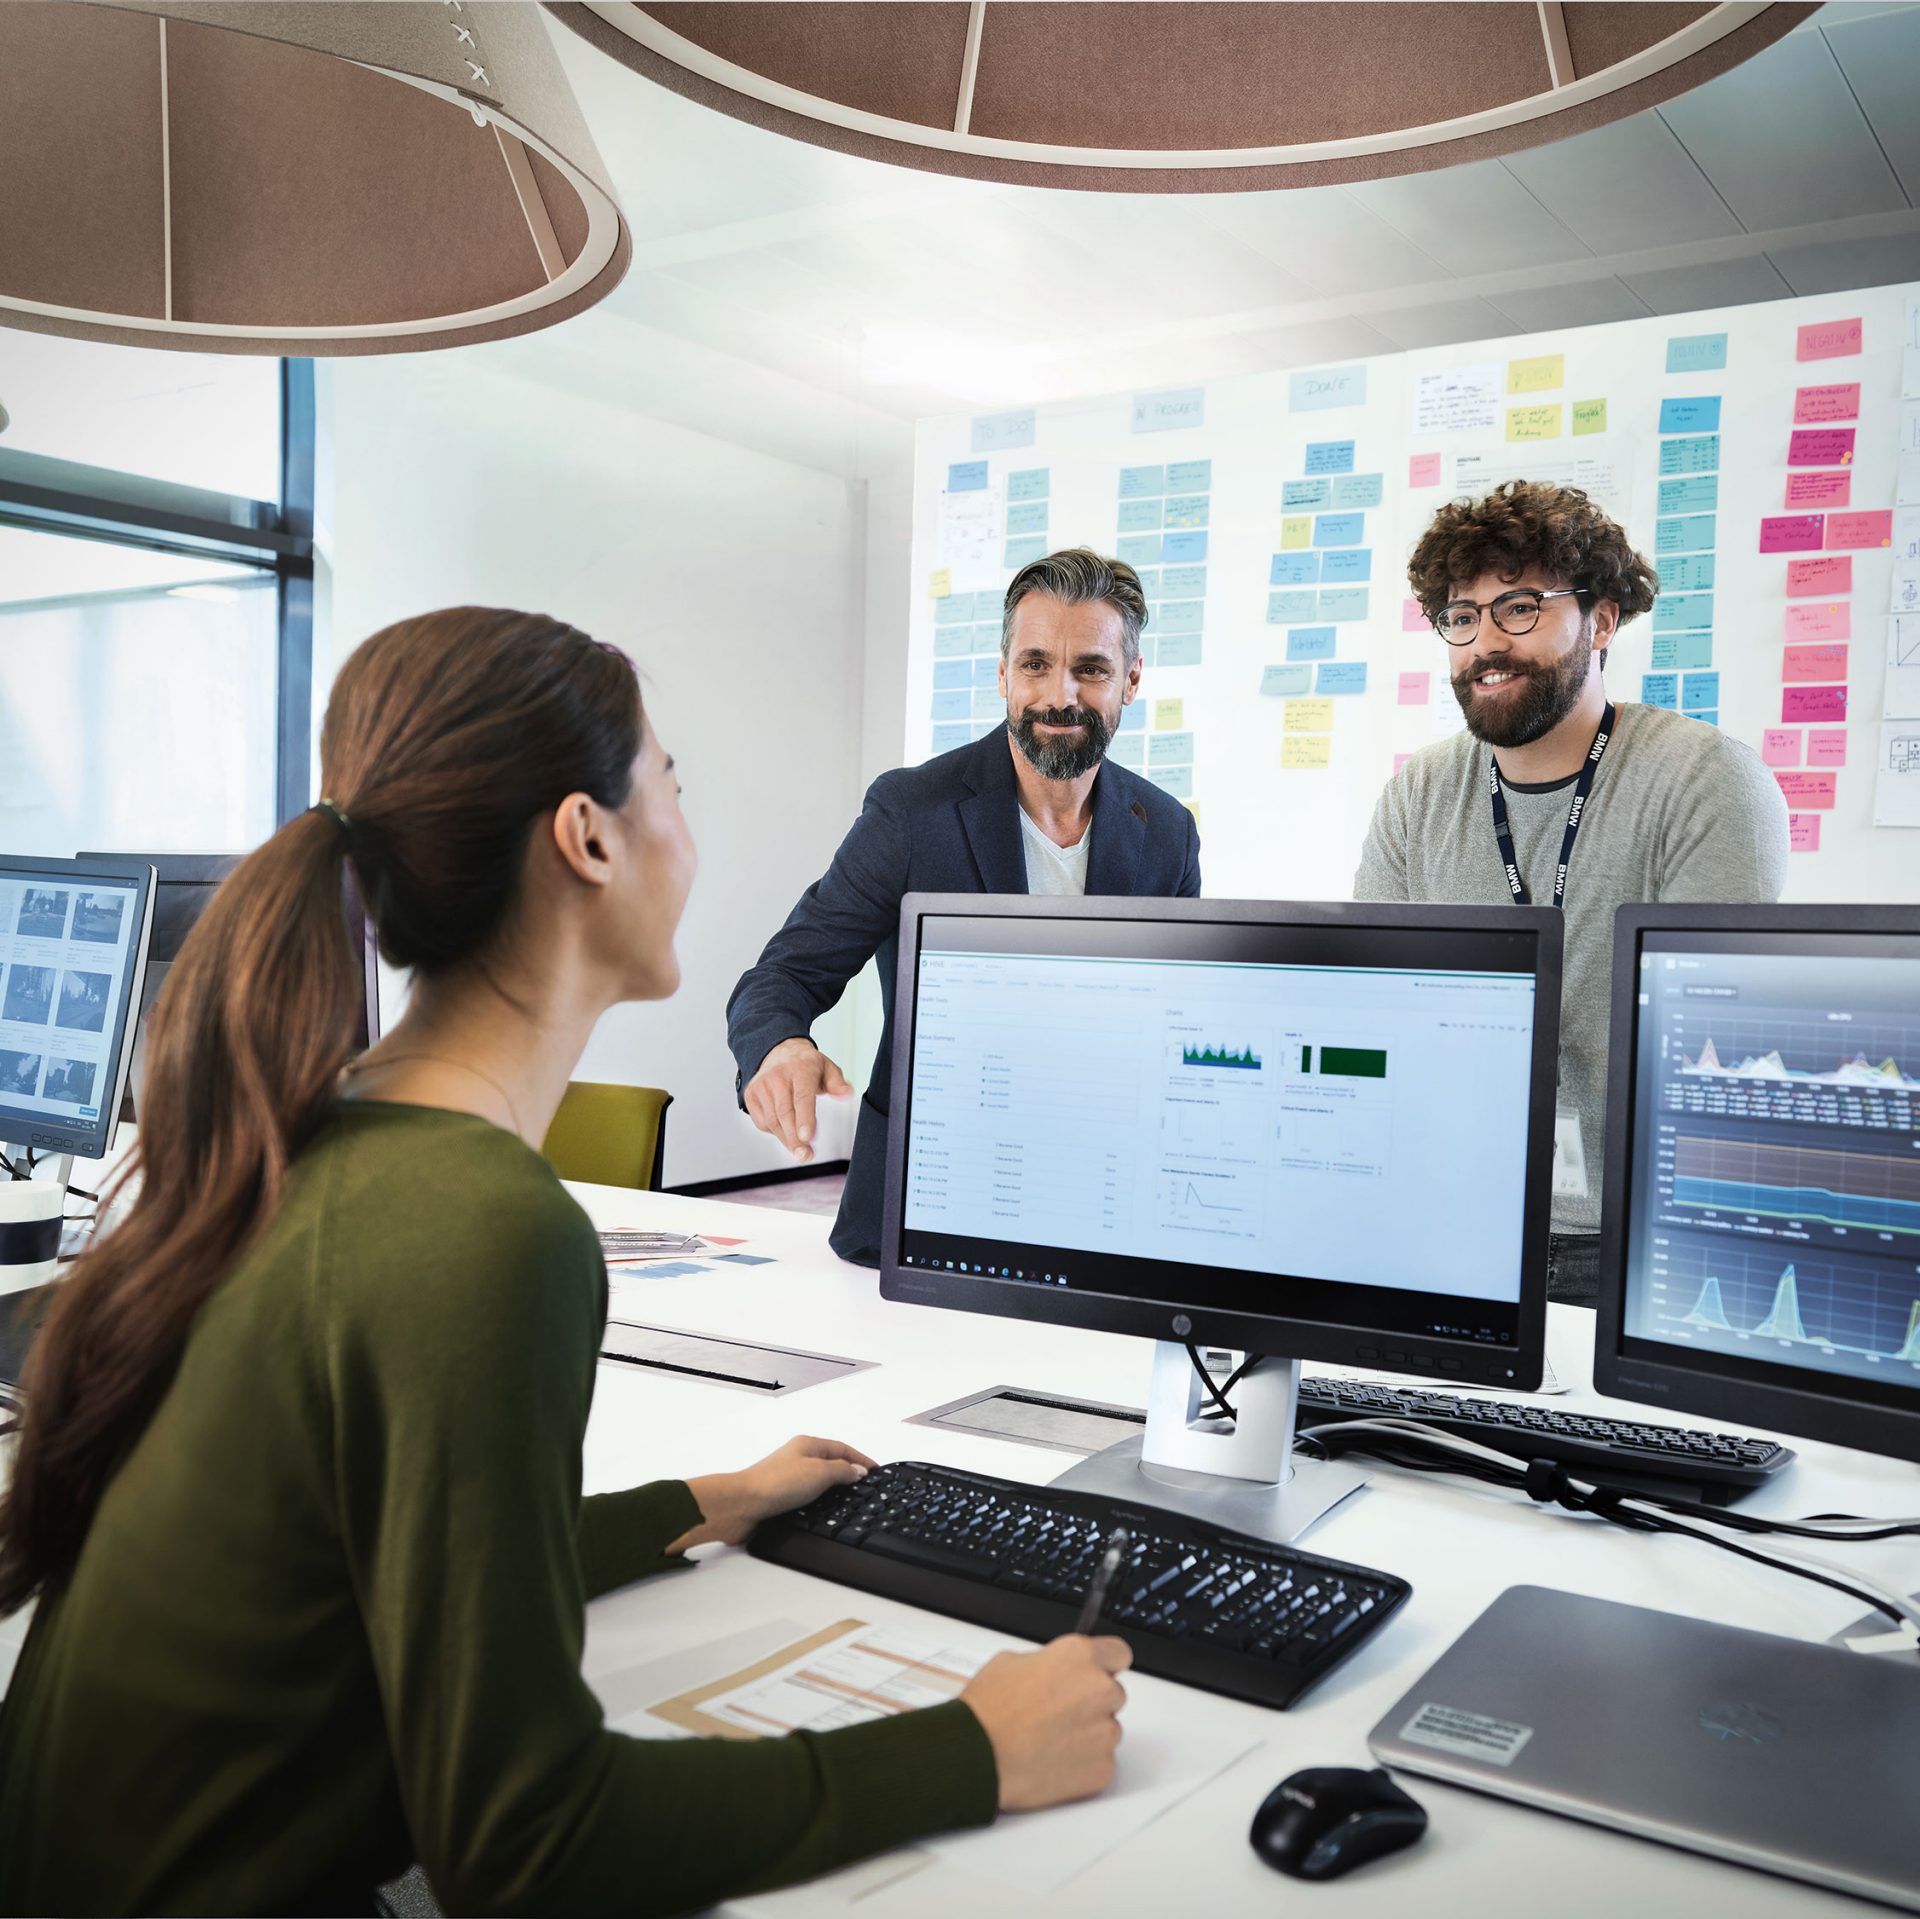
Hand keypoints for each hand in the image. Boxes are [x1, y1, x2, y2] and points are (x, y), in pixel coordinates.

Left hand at [675, 1435, 877, 1550]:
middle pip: (830, 1462)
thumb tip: (858, 1471)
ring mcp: (788, 1479)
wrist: (742, 1505)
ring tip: (849, 1497)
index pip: (842, 1449)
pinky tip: (823, 1511)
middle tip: (866, 1482)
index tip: (875, 1468)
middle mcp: (797, 1459)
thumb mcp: (819, 1472)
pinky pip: (807, 1497)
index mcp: (807, 1445)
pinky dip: (819, 1502)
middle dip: (848, 1471)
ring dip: (833, 1488)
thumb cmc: (774, 1483)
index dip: (861, 1459)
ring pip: (818, 1481)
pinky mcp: (780, 1498)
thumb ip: (842, 1471)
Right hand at [743, 1038, 852, 1161]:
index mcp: (800, 1069)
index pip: (802, 1097)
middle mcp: (777, 1076)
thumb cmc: (805, 1065)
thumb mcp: (827, 1068)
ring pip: (772, 1121)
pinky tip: (785, 1132)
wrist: (778, 1051)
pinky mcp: (751, 1095)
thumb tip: (846, 1094)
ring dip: (786, 1140)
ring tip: (800, 1151)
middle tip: (805, 1156)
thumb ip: (837, 1083)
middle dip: (795, 1139)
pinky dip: (774, 1132)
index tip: (807, 1137)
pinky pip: (762, 1122)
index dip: (805, 1118)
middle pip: (785, 1113)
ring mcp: (761, 1086)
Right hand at [960, 1635, 1131, 1810]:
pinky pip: (1101, 1762)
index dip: (1104, 1665)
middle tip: (1059, 1713)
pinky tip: (1053, 1761)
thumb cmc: (988, 1711)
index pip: (1118, 1653)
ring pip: (1107, 1730)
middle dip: (1092, 1702)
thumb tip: (1056, 1673)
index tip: (1095, 1674)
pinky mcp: (1102, 1769)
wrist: (977, 1757)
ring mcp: (1104, 1732)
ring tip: (1050, 1741)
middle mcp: (1099, 1690)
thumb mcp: (1011, 1662)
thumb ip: (1049, 1663)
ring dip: (1088, 1734)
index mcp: (1080, 1657)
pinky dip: (1083, 1764)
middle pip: (1113, 1694)